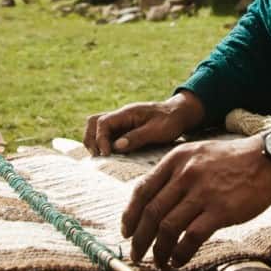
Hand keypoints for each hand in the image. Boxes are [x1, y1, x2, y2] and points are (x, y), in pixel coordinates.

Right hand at [83, 91, 204, 156]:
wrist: (179, 113)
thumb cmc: (171, 120)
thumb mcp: (157, 130)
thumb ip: (137, 137)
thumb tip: (116, 146)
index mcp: (127, 113)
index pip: (103, 122)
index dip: (101, 139)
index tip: (107, 154)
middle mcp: (120, 116)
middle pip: (93, 122)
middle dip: (91, 139)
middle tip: (99, 156)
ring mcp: (121, 122)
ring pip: (96, 127)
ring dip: (94, 141)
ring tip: (101, 157)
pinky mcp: (124, 130)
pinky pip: (106, 134)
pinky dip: (103, 144)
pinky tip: (109, 156)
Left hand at [121, 134, 270, 267]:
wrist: (266, 160)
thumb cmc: (230, 160)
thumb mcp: (196, 154)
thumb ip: (175, 173)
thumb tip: (153, 201)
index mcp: (176, 160)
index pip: (142, 190)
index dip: (130, 215)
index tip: (127, 230)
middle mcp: (185, 174)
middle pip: (152, 212)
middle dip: (140, 238)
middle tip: (137, 253)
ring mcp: (202, 192)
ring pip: (168, 227)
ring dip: (159, 250)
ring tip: (159, 261)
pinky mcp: (220, 210)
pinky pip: (191, 237)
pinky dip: (180, 253)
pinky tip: (178, 260)